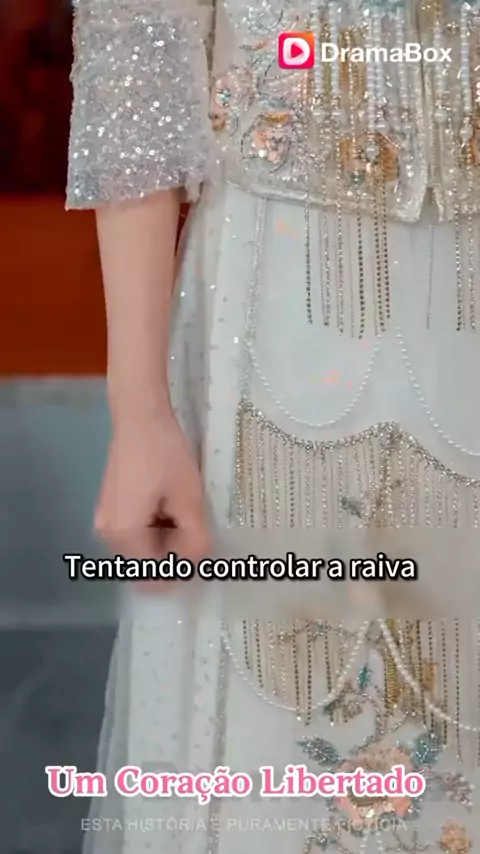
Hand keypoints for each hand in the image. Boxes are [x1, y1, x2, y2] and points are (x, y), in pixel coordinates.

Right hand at [94, 413, 210, 584]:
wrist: (139, 416)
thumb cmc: (165, 454)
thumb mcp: (189, 499)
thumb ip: (195, 539)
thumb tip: (198, 564)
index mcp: (125, 536)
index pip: (157, 575)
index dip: (182, 567)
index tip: (201, 547)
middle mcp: (108, 536)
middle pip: (147, 566)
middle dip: (175, 556)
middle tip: (198, 530)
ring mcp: (105, 523)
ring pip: (143, 551)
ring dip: (167, 542)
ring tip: (186, 513)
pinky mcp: (110, 510)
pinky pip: (136, 534)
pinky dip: (156, 529)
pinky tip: (171, 506)